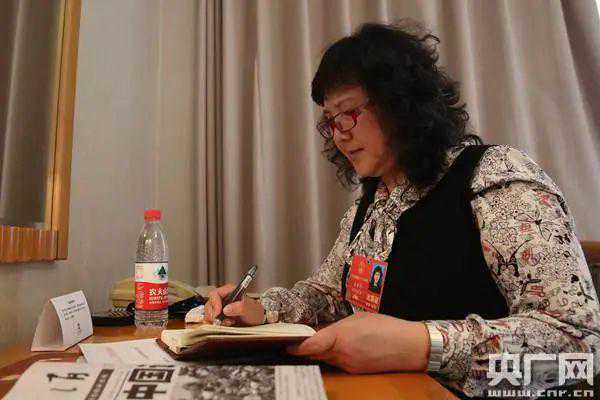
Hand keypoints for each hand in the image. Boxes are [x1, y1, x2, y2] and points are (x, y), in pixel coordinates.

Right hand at [204, 284, 265, 325]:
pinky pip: (211, 320)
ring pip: (209, 313)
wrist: (257, 321)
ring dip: (214, 320)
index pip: (215, 294)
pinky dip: (215, 324)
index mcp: (230, 291)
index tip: (218, 313)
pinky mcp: (219, 316)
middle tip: (219, 322)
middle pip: (209, 304)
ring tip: (227, 323)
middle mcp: (223, 298)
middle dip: (212, 314)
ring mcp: (220, 307)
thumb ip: (240, 307)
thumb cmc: (255, 312)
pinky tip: (225, 326)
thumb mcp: (250, 309)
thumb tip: (226, 309)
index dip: (214, 303)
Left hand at [287, 312, 429, 373]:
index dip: (296, 346)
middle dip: (306, 348)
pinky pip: (339, 363)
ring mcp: (349, 366)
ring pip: (327, 359)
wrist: (409, 347)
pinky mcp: (356, 372)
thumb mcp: (358, 319)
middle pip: (315, 354)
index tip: (287, 343)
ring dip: (322, 352)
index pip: (310, 345)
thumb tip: (322, 332)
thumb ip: (337, 327)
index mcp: (341, 338)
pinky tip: (342, 348)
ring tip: (324, 340)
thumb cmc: (387, 328)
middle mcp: (342, 355)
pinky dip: (336, 356)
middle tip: (299, 340)